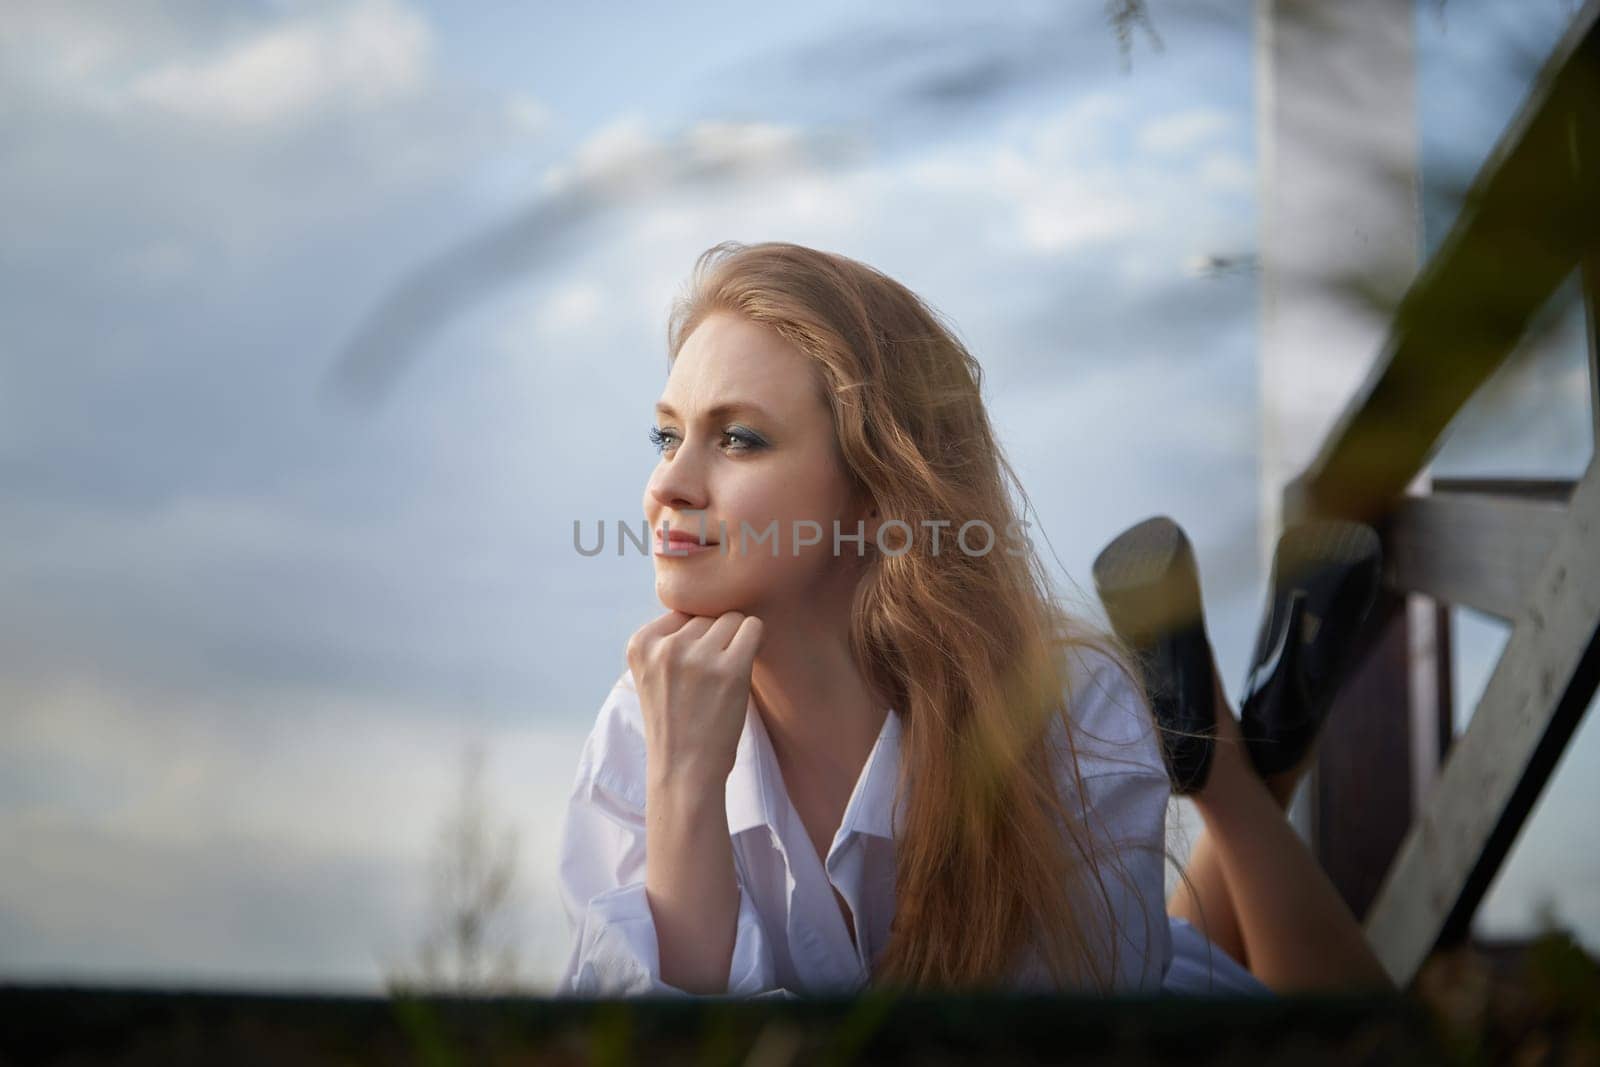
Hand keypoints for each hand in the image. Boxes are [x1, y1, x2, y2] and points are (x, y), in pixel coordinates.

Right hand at [626, 609, 764, 795]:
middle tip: (712, 677)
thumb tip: (710, 600)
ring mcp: (698, 656)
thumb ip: (670, 639)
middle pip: (709, 614)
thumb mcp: (654, 675)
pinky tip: (745, 669)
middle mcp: (666, 646)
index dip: (695, 637)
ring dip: (736, 642)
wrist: (684, 772)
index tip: (692, 669)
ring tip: (725, 677)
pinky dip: (756, 642)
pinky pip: (754, 628)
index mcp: (640, 643)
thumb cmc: (675, 724)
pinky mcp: (730, 669)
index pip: (683, 611)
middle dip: (716, 639)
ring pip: (732, 619)